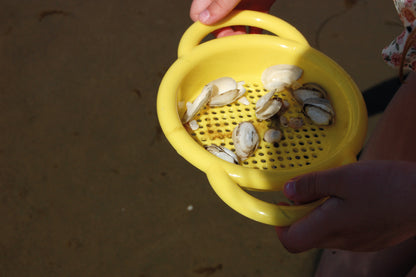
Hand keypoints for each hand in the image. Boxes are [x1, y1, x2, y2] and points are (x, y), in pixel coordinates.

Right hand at [189, 0, 274, 36]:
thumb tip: (203, 19)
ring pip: (236, 23)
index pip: (198, 14)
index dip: (206, 27)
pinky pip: (256, 20)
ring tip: (245, 46)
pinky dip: (256, 30)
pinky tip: (258, 39)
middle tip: (234, 44)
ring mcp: (242, 0)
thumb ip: (220, 1)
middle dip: (224, 34)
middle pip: (218, 22)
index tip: (218, 37)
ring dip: (240, 35)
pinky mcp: (260, 2)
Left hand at [275, 160, 415, 252]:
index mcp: (330, 228)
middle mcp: (342, 241)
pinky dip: (338, 215)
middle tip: (307, 189)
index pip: (291, 241)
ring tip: (331, 188)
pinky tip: (350, 196)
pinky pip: (344, 230)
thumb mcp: (341, 176)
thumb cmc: (386, 186)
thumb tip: (287, 192)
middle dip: (300, 214)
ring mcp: (358, 242)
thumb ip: (311, 185)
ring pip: (325, 232)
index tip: (282, 204)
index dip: (280, 224)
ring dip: (319, 213)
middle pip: (306, 235)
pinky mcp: (370, 238)